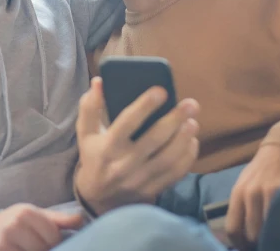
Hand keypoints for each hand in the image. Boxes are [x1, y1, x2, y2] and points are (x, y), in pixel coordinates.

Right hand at [0, 204, 82, 250]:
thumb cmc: (17, 223)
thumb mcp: (36, 216)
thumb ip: (59, 220)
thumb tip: (81, 220)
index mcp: (26, 213)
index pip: (53, 236)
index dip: (55, 242)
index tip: (50, 241)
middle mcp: (13, 226)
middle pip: (42, 249)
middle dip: (45, 250)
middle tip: (38, 246)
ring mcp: (2, 243)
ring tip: (29, 247)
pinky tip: (20, 250)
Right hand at [74, 77, 199, 214]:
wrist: (99, 198)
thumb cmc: (95, 156)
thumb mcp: (86, 133)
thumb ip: (90, 107)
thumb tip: (99, 82)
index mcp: (107, 147)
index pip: (127, 123)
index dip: (144, 106)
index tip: (161, 90)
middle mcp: (123, 165)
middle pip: (153, 140)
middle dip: (174, 120)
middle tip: (191, 104)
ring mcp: (140, 180)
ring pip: (168, 159)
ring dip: (184, 139)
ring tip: (193, 121)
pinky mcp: (153, 190)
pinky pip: (175, 174)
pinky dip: (187, 157)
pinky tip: (192, 141)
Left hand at [225, 145, 279, 249]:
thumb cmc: (264, 167)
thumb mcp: (246, 183)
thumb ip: (241, 205)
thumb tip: (239, 233)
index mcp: (238, 192)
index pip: (232, 228)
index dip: (239, 244)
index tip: (246, 248)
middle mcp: (251, 193)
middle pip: (252, 234)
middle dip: (257, 243)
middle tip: (263, 244)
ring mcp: (271, 192)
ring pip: (269, 230)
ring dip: (272, 237)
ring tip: (276, 238)